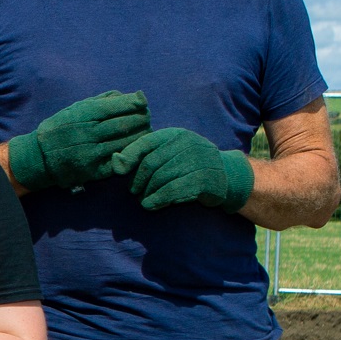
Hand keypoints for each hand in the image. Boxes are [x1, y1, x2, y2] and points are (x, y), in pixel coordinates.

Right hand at [5, 89, 148, 191]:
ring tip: (145, 130)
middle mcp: (88, 133)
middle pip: (126, 124)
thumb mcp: (76, 108)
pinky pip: (120, 159)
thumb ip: (103, 100)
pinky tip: (135, 146)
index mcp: (83, 115)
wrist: (40, 156)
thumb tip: (130, 96)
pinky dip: (131, 151)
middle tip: (147, 117)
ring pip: (127, 142)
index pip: (116, 106)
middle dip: (141, 119)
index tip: (143, 102)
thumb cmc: (62, 127)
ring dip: (141, 135)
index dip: (134, 103)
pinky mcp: (95, 170)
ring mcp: (92, 153)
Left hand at [110, 126, 255, 210]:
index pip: (145, 143)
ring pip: (161, 178)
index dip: (129, 158)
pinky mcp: (204, 179)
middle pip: (151, 164)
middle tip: (134, 191)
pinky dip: (158, 199)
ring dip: (147, 193)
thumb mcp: (168, 153)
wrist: (226, 174)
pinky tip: (151, 205)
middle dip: (138, 180)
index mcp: (175, 135)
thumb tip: (115, 161)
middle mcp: (187, 144)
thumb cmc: (189, 164)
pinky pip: (173, 190)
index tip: (121, 174)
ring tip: (143, 200)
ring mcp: (197, 160)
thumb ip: (142, 155)